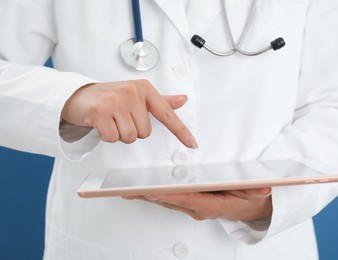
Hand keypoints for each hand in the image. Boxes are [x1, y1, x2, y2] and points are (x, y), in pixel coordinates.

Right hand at [61, 80, 197, 147]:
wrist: (78, 95)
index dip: (180, 131)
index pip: (167, 114)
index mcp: (144, 89)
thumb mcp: (137, 95)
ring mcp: (116, 101)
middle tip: (119, 118)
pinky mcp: (100, 112)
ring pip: (130, 137)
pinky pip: (113, 138)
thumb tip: (183, 100)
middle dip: (132, 130)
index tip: (193, 143)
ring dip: (119, 134)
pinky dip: (106, 136)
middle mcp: (132, 92)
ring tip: (110, 120)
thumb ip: (161, 100)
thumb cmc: (110, 97)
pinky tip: (101, 123)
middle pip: (145, 132)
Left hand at [124, 188, 271, 220]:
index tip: (152, 191)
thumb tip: (263, 188)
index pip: (187, 198)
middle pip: (170, 200)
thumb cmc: (250, 199)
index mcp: (213, 205)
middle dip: (149, 195)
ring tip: (128, 190)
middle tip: (128, 190)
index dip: (169, 195)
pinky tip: (142, 191)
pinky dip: (155, 195)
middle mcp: (199, 208)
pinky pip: (169, 200)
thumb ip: (257, 190)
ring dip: (147, 196)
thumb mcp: (257, 192)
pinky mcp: (190, 204)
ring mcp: (194, 207)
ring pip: (167, 201)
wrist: (252, 209)